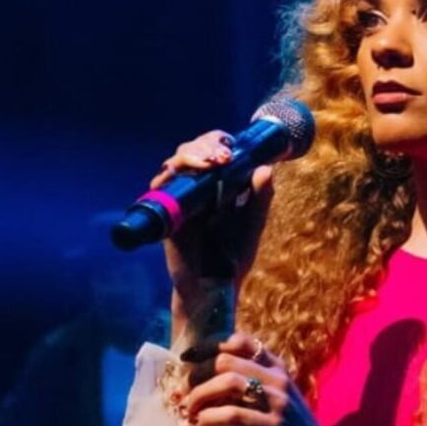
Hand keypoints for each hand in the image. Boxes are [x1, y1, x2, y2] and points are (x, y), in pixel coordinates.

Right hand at [149, 130, 274, 287]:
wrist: (215, 285)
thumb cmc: (235, 253)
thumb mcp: (253, 222)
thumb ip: (260, 198)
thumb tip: (266, 168)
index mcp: (218, 183)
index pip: (212, 149)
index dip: (217, 140)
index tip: (231, 145)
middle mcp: (196, 186)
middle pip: (192, 150)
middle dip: (205, 145)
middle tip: (222, 156)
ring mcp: (179, 198)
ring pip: (175, 163)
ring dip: (191, 156)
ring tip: (210, 163)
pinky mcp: (166, 214)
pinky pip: (160, 189)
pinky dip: (168, 178)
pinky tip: (181, 176)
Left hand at [181, 333, 344, 425]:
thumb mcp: (275, 396)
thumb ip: (251, 381)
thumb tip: (208, 377)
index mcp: (277, 366)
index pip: (239, 340)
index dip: (208, 345)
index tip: (188, 358)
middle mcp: (277, 378)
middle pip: (226, 360)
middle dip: (197, 375)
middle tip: (185, 393)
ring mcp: (277, 400)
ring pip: (227, 383)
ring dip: (200, 396)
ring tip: (190, 410)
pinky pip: (233, 414)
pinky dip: (210, 418)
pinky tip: (202, 425)